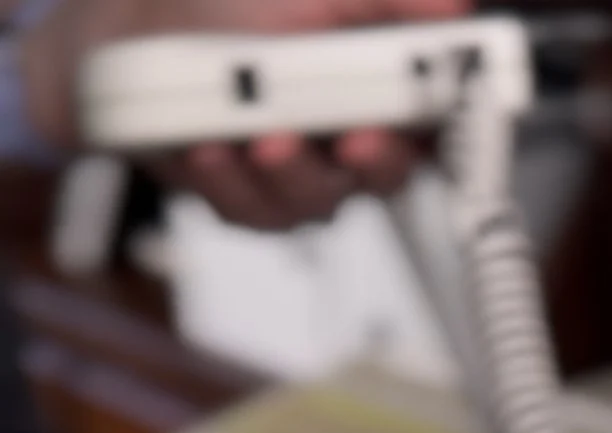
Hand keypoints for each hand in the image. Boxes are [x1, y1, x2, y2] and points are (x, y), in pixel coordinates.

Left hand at [20, 0, 469, 228]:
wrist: (139, 30)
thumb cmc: (229, 8)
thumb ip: (387, 4)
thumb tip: (452, 9)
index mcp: (378, 96)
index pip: (436, 129)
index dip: (449, 137)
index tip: (440, 125)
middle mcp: (346, 146)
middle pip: (386, 176)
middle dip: (374, 161)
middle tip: (357, 141)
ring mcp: (298, 179)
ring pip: (317, 202)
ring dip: (291, 173)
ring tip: (262, 139)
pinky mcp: (246, 202)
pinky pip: (250, 213)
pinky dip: (229, 183)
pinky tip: (211, 149)